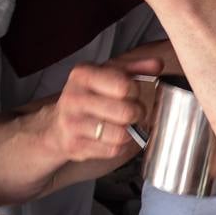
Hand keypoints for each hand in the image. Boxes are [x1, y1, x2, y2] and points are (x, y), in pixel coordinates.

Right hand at [45, 58, 162, 162]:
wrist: (57, 125)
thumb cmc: (89, 96)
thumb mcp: (108, 75)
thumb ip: (135, 67)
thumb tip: (158, 64)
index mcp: (83, 74)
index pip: (124, 86)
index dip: (134, 91)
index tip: (131, 93)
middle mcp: (73, 98)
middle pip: (125, 112)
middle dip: (137, 113)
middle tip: (133, 112)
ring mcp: (72, 124)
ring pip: (121, 134)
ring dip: (129, 132)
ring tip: (123, 125)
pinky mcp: (75, 146)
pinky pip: (113, 150)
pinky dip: (120, 146)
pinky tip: (112, 138)